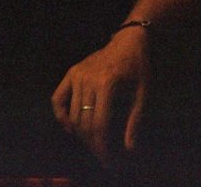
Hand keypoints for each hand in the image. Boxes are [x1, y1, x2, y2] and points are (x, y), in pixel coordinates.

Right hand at [51, 29, 150, 167]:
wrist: (128, 41)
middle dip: (92, 144)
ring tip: (92, 142)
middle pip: (84, 123)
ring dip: (80, 134)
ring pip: (72, 115)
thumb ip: (135, 121)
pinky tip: (71, 127)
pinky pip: (58, 99)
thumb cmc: (138, 66)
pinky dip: (61, 116)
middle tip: (101, 154)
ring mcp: (77, 74)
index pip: (100, 124)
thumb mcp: (142, 92)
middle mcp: (88, 79)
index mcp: (107, 83)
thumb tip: (129, 148)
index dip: (102, 146)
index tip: (108, 160)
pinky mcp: (72, 72)